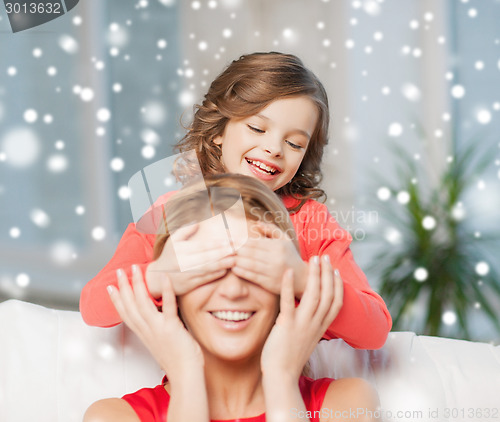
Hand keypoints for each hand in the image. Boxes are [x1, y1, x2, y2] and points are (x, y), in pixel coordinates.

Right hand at [109, 265, 203, 378]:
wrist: (185, 374)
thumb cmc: (178, 359)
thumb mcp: (161, 341)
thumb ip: (157, 328)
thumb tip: (159, 317)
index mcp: (144, 333)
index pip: (126, 314)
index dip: (117, 300)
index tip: (110, 287)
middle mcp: (147, 330)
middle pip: (130, 305)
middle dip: (123, 286)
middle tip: (119, 271)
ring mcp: (158, 328)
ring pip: (143, 303)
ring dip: (138, 284)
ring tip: (136, 268)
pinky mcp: (172, 327)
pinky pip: (168, 306)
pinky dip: (166, 291)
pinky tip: (165, 277)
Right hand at [146, 222, 235, 296]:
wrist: (156, 279)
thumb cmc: (168, 256)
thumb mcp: (173, 241)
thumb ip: (185, 230)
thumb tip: (198, 221)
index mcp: (179, 249)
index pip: (202, 246)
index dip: (217, 243)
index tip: (229, 240)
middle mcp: (182, 262)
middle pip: (207, 257)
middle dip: (224, 253)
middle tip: (237, 249)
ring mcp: (186, 274)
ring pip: (208, 268)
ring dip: (223, 264)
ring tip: (235, 259)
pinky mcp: (189, 285)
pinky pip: (205, 279)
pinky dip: (216, 274)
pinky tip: (226, 269)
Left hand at [231, 221, 307, 296]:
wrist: (303, 279)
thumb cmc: (291, 257)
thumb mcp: (285, 240)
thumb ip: (271, 230)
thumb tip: (256, 223)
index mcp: (278, 246)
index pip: (255, 242)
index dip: (240, 241)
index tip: (228, 240)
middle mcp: (276, 258)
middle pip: (250, 252)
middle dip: (235, 250)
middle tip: (223, 249)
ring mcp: (273, 271)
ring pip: (250, 264)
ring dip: (236, 261)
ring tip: (226, 258)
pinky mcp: (270, 283)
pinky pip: (253, 276)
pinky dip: (242, 272)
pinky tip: (234, 269)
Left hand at [261, 256, 342, 380]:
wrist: (281, 376)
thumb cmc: (289, 357)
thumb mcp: (306, 338)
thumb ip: (310, 324)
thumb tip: (308, 312)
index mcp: (321, 328)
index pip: (336, 303)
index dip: (337, 285)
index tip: (336, 271)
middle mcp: (315, 324)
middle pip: (327, 295)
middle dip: (327, 274)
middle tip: (324, 257)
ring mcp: (302, 324)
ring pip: (314, 295)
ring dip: (314, 275)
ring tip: (313, 259)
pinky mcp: (287, 325)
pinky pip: (289, 302)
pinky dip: (288, 285)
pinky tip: (288, 271)